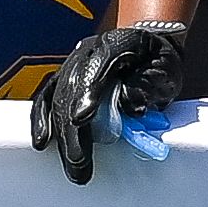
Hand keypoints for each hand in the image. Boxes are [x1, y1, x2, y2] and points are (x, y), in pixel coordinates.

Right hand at [32, 19, 189, 181]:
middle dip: (73, 127)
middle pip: (73, 85)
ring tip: (72, 164)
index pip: (100, 62)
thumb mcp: (166, 72)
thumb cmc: (159, 64)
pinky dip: (43, 121)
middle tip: (80, 161)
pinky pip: (47, 98)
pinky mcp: (64, 79)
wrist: (148, 50)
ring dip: (60, 132)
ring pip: (57, 95)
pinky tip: (41, 142)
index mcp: (119, 42)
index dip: (88, 90)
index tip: (80, 118)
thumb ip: (148, 86)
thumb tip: (128, 106)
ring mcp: (73, 64)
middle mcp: (89, 50)